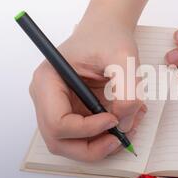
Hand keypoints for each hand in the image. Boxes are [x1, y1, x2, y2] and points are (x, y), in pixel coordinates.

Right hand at [29, 17, 144, 161]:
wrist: (108, 30)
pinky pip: (88, 137)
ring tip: (131, 123)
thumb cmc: (108, 36)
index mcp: (48, 81)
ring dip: (103, 144)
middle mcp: (47, 98)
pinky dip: (109, 136)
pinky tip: (128, 118)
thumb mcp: (124, 56)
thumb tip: (123, 122)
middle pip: (60, 142)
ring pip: (74, 145)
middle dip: (92, 147)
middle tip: (120, 139)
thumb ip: (127, 89)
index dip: (87, 129)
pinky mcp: (74, 113)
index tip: (113, 119)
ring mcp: (59, 108)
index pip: (57, 123)